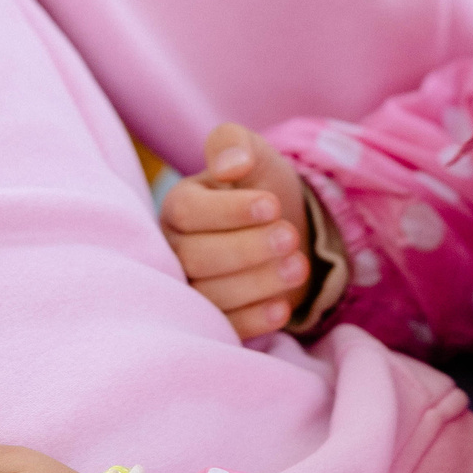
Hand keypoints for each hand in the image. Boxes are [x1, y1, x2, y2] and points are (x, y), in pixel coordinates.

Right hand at [160, 121, 313, 339]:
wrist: (283, 231)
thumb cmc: (260, 189)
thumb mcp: (254, 156)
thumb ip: (234, 144)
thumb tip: (231, 164)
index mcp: (178, 207)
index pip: (187, 212)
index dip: (229, 211)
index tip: (272, 205)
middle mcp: (174, 250)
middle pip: (195, 257)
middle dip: (247, 248)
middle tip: (290, 238)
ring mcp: (191, 288)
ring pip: (209, 296)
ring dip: (256, 283)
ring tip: (298, 267)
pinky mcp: (213, 320)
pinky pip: (224, 328)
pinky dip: (254, 321)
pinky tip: (283, 308)